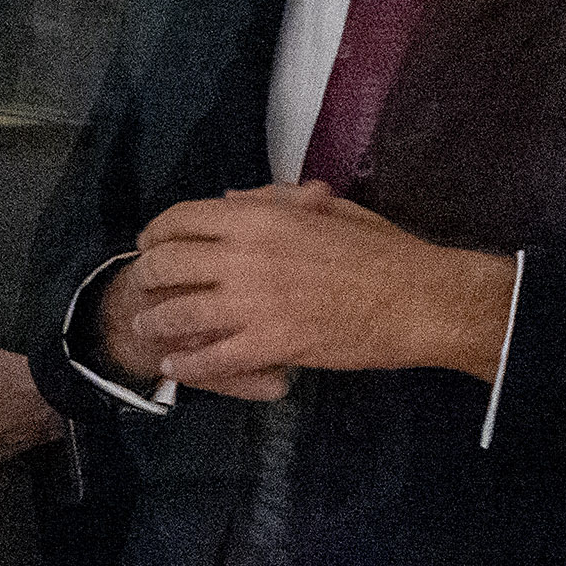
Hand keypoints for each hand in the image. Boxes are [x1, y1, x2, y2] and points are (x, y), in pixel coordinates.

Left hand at [111, 181, 515, 400]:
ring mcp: (254, 304)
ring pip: (178, 314)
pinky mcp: (269, 345)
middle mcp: (246, 257)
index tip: (150, 244)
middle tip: (144, 286)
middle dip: (148, 276)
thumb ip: (274, 202)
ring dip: (156, 321)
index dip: (157, 232)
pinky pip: (211, 359)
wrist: (421, 299)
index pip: (184, 218)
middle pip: (168, 264)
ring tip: (148, 325)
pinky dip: (187, 365)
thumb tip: (229, 199)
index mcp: (260, 218)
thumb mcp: (328, 209)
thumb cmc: (383, 251)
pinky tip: (176, 367)